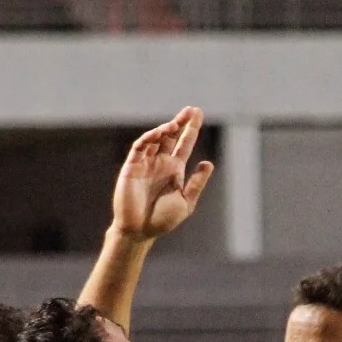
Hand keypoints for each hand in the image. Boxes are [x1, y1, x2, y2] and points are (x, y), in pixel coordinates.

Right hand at [111, 107, 214, 241]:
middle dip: (180, 122)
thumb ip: (196, 183)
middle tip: (192, 110)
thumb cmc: (162, 220)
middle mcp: (160, 162)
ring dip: (166, 129)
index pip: (184, 144)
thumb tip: (209, 163)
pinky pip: (140, 147)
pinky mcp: (132, 166)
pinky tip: (160, 133)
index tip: (198, 114)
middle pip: (171, 136)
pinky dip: (149, 138)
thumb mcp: (185, 202)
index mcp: (174, 170)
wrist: (139, 231)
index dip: (191, 129)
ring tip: (177, 124)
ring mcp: (146, 163)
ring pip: (156, 138)